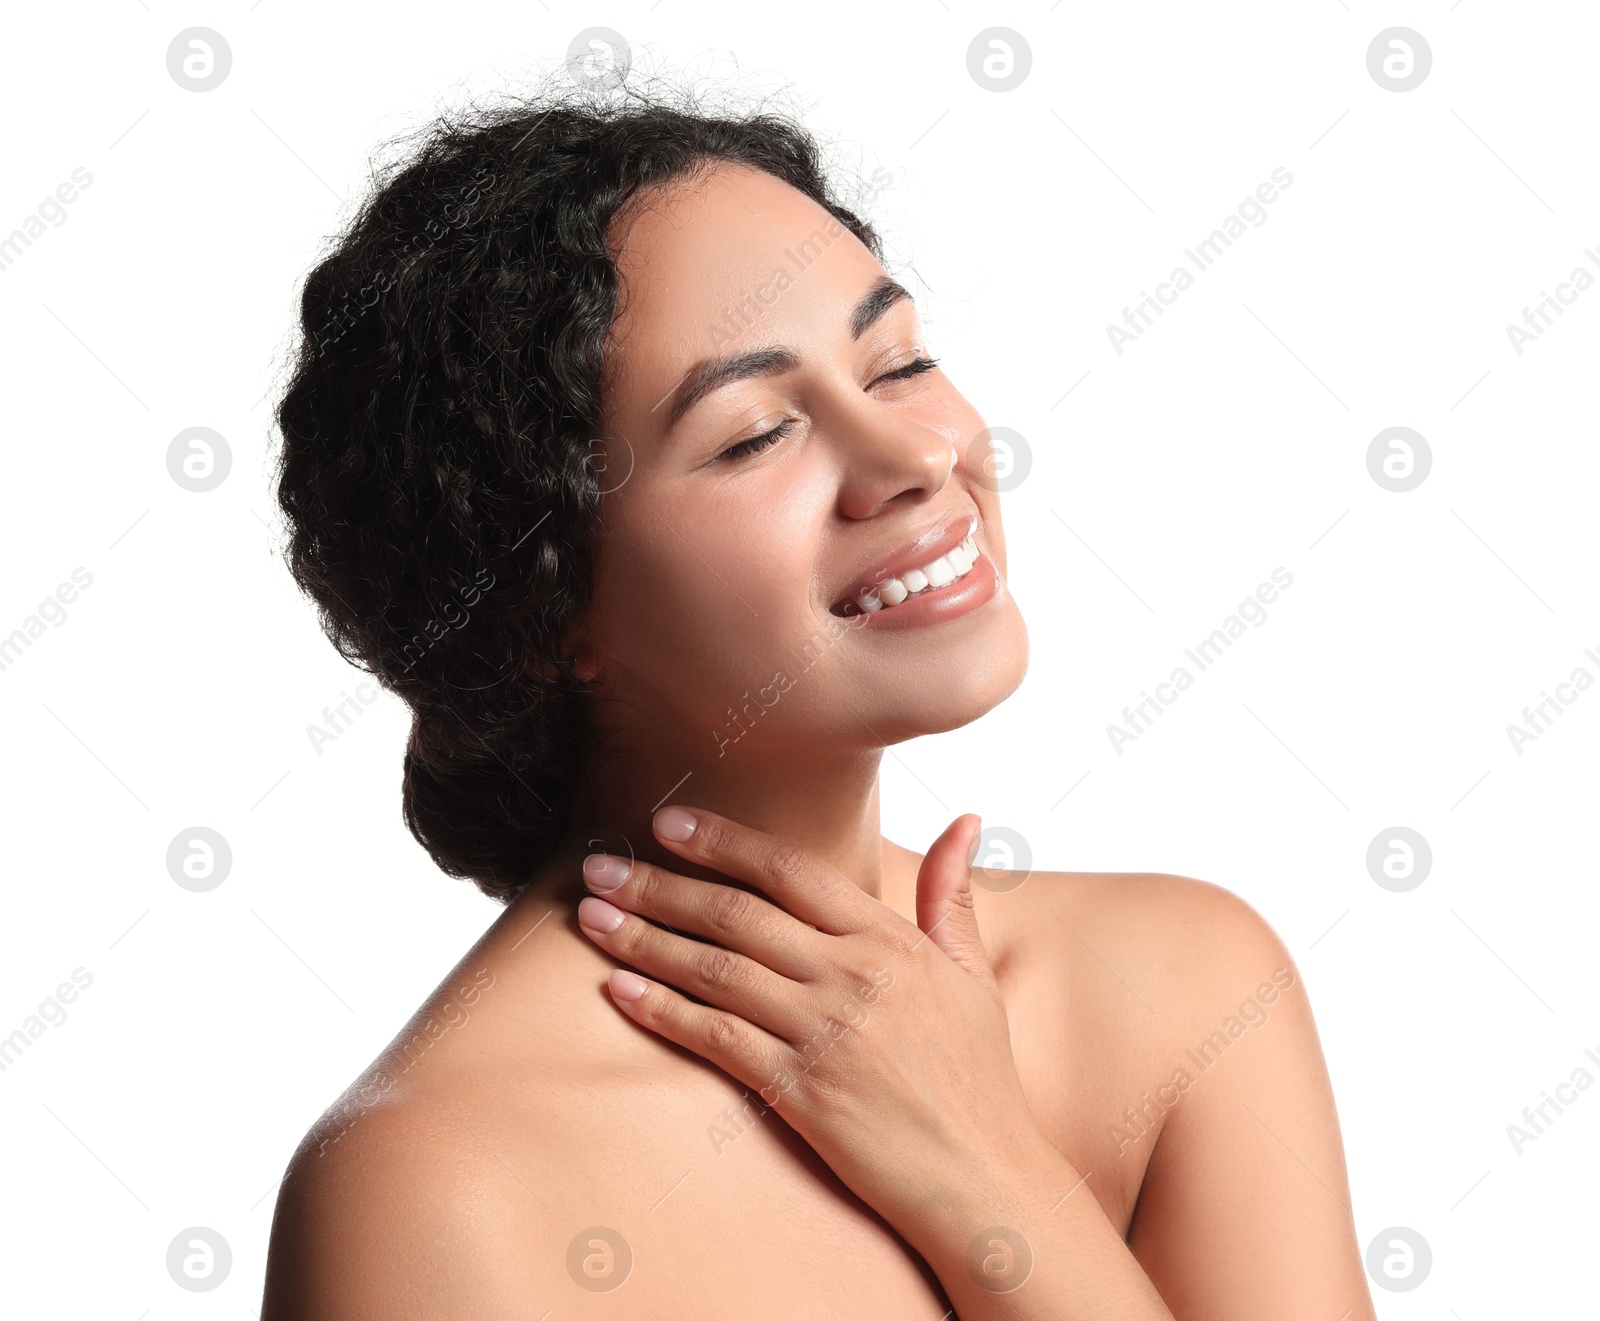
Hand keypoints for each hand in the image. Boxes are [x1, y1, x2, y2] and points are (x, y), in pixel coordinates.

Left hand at [573, 804, 1055, 1249]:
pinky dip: (661, 1010)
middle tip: (598, 864)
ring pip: (715, 969)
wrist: (983, 1178)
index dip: (722, 840)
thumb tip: (965, 819)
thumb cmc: (978, 1076)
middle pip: (736, 913)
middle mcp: (851, 975)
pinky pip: (715, 1038)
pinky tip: (617, 990)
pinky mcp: (800, 1090)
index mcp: (888, 938)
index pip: (789, 869)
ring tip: (591, 917)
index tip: (667, 822)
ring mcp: (823, 1033)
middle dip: (658, 884)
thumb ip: (954, 893)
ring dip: (644, 939)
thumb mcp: (973, 974)